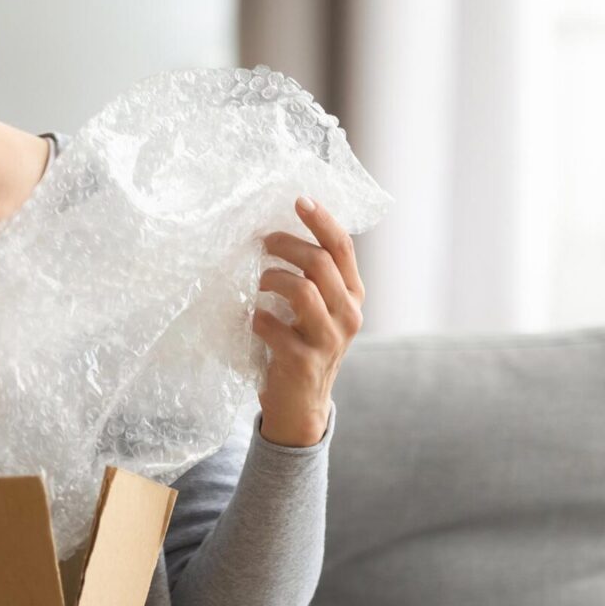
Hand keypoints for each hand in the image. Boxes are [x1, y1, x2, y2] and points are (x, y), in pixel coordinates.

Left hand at [252, 196, 365, 446]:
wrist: (300, 405)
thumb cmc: (301, 345)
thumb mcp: (317, 309)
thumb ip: (311, 276)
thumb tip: (277, 230)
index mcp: (352, 295)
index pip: (342, 248)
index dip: (321, 220)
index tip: (298, 200)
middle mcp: (348, 315)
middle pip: (320, 263)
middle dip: (286, 245)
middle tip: (262, 241)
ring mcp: (328, 340)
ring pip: (303, 289)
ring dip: (272, 278)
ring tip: (258, 283)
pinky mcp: (303, 362)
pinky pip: (273, 326)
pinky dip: (257, 318)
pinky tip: (252, 320)